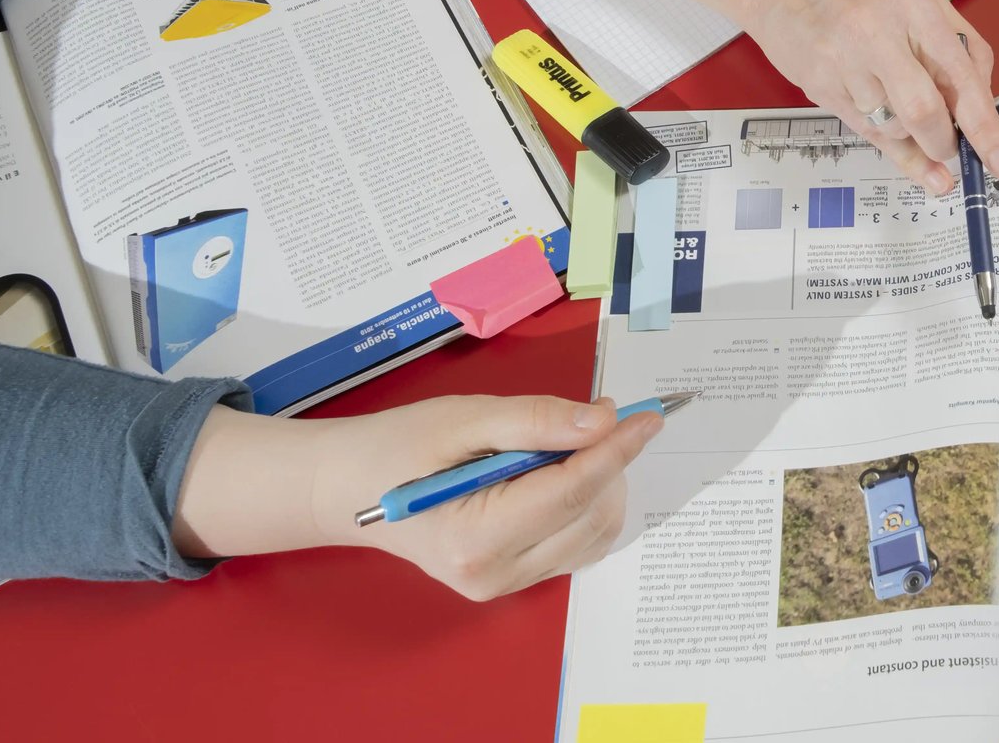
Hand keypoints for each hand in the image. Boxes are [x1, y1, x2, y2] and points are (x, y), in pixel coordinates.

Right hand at [313, 395, 660, 599]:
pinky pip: (575, 542)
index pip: (572, 493)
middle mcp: (494, 573)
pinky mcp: (513, 579)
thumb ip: (536, 420)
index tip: (650, 415)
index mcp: (475, 538)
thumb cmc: (396, 448)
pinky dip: (584, 502)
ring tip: (565, 442)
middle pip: (591, 515)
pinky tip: (557, 471)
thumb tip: (602, 422)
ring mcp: (505, 584)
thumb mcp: (463, 419)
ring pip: (592, 532)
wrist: (349, 488)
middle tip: (596, 414)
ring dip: (599, 482)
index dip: (617, 450)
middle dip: (608, 461)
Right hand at [737, 0, 998, 194]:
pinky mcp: (820, 84)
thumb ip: (955, 46)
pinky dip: (885, 137)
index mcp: (916, 7)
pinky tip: (891, 133)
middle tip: (950, 148)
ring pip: (892, 128)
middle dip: (943, 143)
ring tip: (906, 117)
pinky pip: (864, 129)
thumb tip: (981, 104)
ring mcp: (844, 61)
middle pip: (924, 112)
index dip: (985, 128)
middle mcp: (879, 32)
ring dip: (910, 139)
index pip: (960, 77)